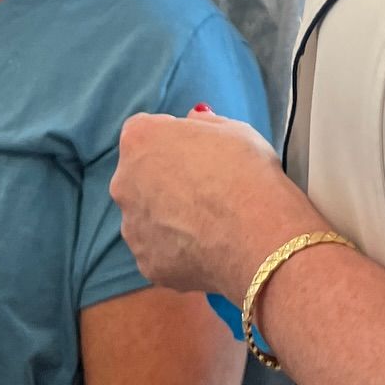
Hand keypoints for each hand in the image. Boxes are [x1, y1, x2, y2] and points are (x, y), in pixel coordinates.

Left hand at [111, 108, 320, 300]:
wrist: (260, 237)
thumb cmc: (247, 174)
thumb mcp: (233, 130)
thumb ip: (203, 124)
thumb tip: (194, 121)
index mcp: (141, 141)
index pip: (144, 131)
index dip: (171, 139)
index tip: (195, 150)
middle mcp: (124, 182)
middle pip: (139, 175)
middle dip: (163, 178)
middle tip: (203, 187)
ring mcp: (133, 227)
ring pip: (147, 216)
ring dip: (168, 215)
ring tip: (209, 222)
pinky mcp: (147, 263)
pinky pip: (159, 250)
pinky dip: (177, 248)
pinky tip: (207, 246)